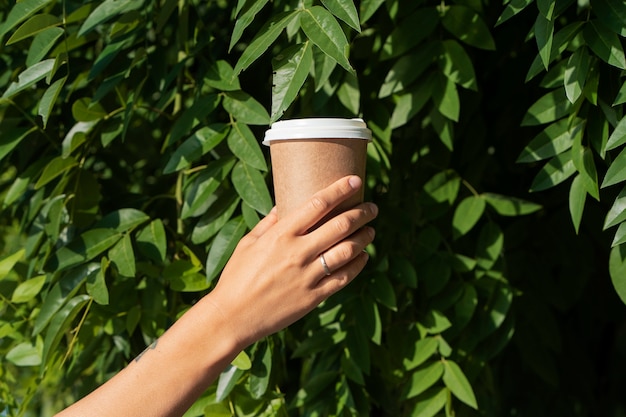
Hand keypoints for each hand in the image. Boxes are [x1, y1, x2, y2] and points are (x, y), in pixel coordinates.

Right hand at [205, 175, 377, 347]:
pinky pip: (344, 277)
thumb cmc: (236, 277)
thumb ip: (268, 224)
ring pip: (347, 250)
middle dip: (361, 213)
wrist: (233, 317)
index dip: (339, 190)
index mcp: (281, 235)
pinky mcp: (314, 296)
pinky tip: (362, 257)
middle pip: (340, 225)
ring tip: (370, 231)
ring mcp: (308, 275)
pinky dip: (358, 264)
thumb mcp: (248, 244)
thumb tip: (282, 206)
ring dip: (364, 237)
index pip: (317, 204)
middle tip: (372, 207)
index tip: (354, 181)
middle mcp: (298, 252)